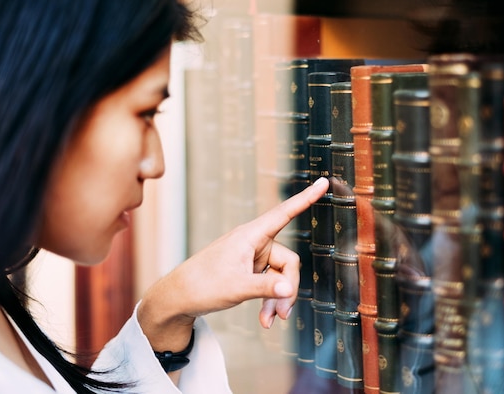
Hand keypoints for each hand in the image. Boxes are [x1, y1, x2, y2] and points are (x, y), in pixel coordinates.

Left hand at [138, 177, 328, 351]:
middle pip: (288, 262)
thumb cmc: (202, 285)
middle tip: (283, 314)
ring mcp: (253, 258)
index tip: (323, 182)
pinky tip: (265, 318)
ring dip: (278, 300)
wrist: (179, 299)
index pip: (284, 213)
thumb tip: (290, 288)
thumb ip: (266, 287)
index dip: (305, 198)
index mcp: (250, 236)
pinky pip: (271, 284)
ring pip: (281, 277)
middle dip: (287, 288)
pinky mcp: (250, 271)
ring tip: (269, 321)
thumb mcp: (236, 287)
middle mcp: (255, 243)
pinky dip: (270, 301)